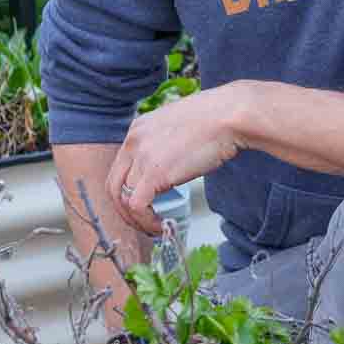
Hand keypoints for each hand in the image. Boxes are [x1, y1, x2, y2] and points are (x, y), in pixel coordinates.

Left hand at [107, 81, 250, 233]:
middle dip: (125, 209)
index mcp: (138, 129)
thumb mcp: (179, 127)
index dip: (128, 190)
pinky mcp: (154, 173)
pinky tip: (160, 225)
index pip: (121, 167)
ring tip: (154, 227)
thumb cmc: (217, 119)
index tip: (143, 204)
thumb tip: (172, 165)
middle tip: (143, 222)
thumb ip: (167, 144)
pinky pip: (137, 205)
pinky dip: (145, 221)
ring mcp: (141, 157)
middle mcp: (134, 141)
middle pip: (113, 184)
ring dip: (136, 219)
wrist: (230, 116)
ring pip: (122, 198)